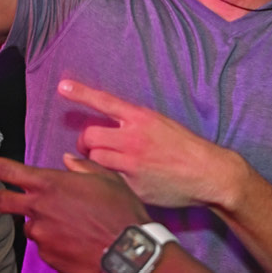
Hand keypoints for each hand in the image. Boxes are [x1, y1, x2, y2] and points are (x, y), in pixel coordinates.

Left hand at [0, 153, 148, 272]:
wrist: (128, 251)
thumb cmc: (120, 210)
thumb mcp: (107, 179)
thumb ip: (83, 167)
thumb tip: (67, 161)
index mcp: (51, 185)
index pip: (11, 171)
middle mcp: (39, 210)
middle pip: (3, 203)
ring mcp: (42, 236)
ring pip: (36, 227)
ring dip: (47, 226)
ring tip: (78, 229)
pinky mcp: (49, 258)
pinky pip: (49, 249)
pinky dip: (59, 245)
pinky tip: (81, 245)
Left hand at [58, 79, 247, 209]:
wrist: (209, 172)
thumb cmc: (185, 148)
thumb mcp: (161, 125)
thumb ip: (134, 125)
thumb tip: (108, 130)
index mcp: (142, 118)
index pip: (105, 101)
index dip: (81, 93)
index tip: (62, 87)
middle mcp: (134, 138)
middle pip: (90, 135)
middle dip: (85, 141)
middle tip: (90, 147)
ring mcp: (132, 163)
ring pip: (94, 158)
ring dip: (94, 160)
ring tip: (106, 162)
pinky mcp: (133, 185)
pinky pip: (108, 180)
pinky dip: (110, 179)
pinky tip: (127, 179)